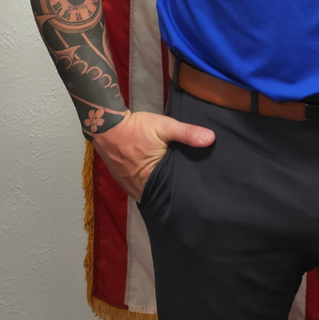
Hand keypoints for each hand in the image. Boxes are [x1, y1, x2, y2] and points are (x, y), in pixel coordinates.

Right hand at [90, 110, 214, 201]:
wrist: (107, 125)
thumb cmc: (136, 127)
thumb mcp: (164, 126)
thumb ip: (187, 133)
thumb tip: (211, 138)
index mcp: (151, 179)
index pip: (172, 192)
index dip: (184, 190)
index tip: (197, 189)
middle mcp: (138, 188)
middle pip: (160, 194)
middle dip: (172, 191)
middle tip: (190, 187)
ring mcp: (129, 186)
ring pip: (150, 192)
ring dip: (160, 188)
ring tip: (175, 184)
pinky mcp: (123, 181)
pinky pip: (140, 189)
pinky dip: (149, 185)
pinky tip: (158, 180)